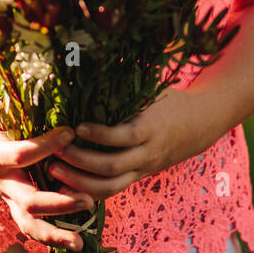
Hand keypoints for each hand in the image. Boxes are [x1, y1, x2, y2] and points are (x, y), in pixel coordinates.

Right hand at [0, 106, 94, 250]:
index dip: (47, 145)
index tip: (70, 131)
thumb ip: (14, 104)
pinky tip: (75, 237)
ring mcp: (4, 195)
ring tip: (80, 241)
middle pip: (29, 201)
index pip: (21, 155)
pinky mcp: (9, 202)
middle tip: (88, 198)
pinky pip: (29, 223)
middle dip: (60, 203)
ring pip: (27, 224)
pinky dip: (51, 232)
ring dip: (55, 234)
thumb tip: (47, 81)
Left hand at [44, 87, 205, 201]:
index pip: (125, 136)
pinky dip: (89, 192)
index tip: (77, 127)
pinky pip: (112, 190)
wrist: (198, 125)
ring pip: (111, 186)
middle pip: (112, 166)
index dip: (100, 135)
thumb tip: (94, 60)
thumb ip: (127, 84)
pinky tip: (67, 187)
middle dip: (81, 162)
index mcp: (151, 128)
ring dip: (80, 182)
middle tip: (56, 151)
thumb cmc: (169, 101)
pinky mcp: (138, 177)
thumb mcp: (153, 91)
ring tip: (54, 171)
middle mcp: (148, 153)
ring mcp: (143, 169)